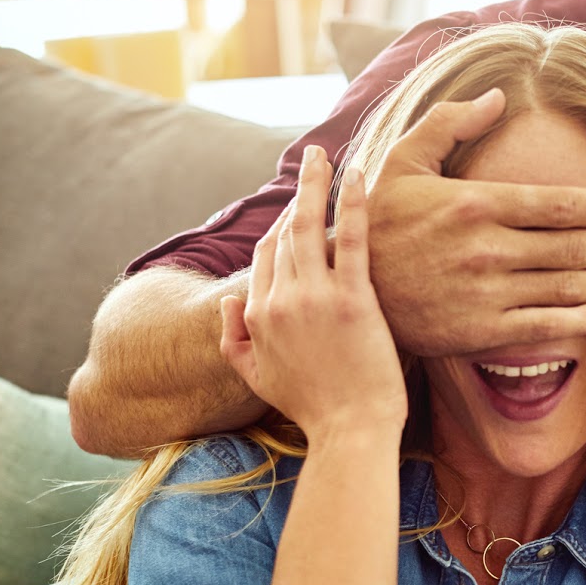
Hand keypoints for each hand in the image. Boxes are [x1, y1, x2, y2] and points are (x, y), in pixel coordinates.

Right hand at [220, 146, 405, 440]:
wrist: (350, 430)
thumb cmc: (311, 408)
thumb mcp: (255, 378)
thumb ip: (233, 340)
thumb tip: (228, 303)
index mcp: (256, 315)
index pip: (264, 257)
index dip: (280, 226)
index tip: (299, 205)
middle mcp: (279, 300)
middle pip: (284, 233)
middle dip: (298, 192)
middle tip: (312, 159)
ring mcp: (314, 297)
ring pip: (310, 227)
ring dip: (317, 183)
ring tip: (325, 154)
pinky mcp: (352, 299)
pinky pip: (351, 238)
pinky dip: (352, 203)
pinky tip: (357, 174)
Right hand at [365, 88, 585, 357]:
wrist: (346, 290)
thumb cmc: (378, 223)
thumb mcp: (403, 161)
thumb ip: (451, 123)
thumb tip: (499, 95)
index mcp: (477, 203)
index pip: (560, 204)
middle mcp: (488, 248)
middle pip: (574, 247)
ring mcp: (488, 292)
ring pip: (569, 286)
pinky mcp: (482, 330)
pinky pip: (547, 325)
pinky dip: (585, 320)